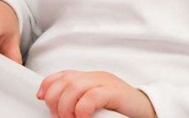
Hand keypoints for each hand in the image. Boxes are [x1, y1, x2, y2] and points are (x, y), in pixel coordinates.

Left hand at [37, 70, 156, 117]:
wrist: (148, 112)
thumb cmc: (120, 111)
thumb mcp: (94, 105)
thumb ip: (78, 102)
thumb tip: (55, 108)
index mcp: (89, 78)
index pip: (62, 75)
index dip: (47, 85)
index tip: (41, 98)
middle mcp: (96, 77)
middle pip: (65, 81)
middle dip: (55, 100)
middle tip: (60, 117)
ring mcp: (106, 83)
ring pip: (75, 87)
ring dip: (67, 107)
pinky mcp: (116, 93)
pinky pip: (92, 96)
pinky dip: (83, 108)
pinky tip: (84, 117)